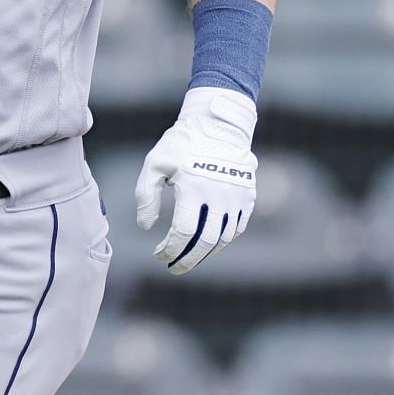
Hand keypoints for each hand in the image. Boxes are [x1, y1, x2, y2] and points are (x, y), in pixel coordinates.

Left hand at [135, 87, 257, 274]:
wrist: (218, 126)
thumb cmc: (181, 144)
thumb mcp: (155, 163)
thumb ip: (146, 195)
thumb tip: (145, 227)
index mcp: (194, 188)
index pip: (183, 231)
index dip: (170, 248)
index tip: (158, 256)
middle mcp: (220, 197)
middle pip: (205, 241)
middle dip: (188, 259)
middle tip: (174, 268)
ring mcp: (237, 199)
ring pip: (223, 238)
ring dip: (205, 253)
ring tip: (188, 258)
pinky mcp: (248, 198)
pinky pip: (237, 228)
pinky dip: (222, 240)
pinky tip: (207, 243)